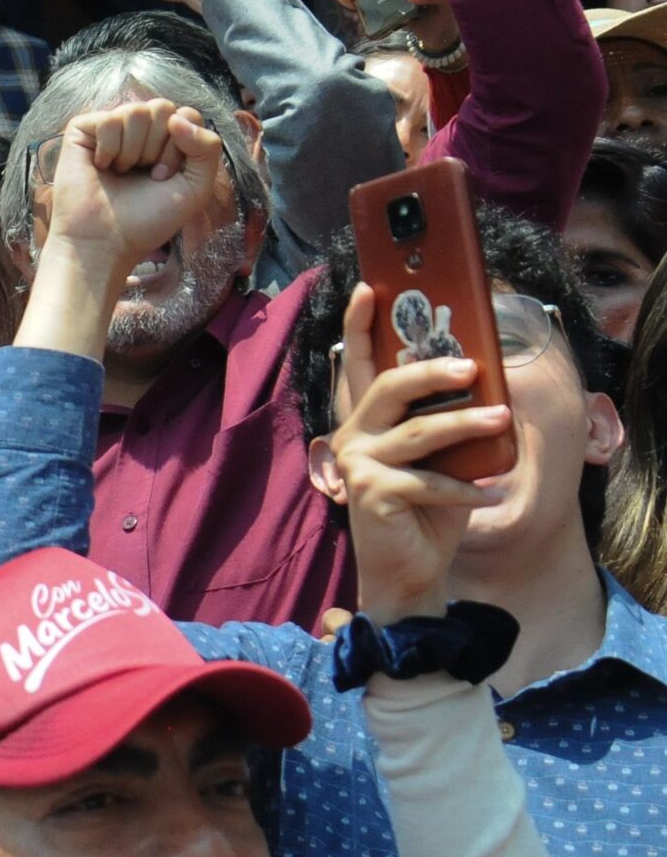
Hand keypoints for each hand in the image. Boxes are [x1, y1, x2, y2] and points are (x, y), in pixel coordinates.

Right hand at [40, 98, 223, 273]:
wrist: (105, 242)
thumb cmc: (147, 220)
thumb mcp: (196, 187)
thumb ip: (208, 147)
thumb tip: (177, 118)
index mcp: (165, 139)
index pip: (186, 114)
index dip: (181, 145)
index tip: (164, 177)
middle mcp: (138, 130)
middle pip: (162, 107)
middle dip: (157, 147)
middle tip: (143, 175)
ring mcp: (110, 128)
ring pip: (136, 111)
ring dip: (133, 151)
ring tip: (121, 172)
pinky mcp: (82, 131)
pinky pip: (108, 119)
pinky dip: (109, 148)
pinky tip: (101, 167)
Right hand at [324, 282, 501, 622]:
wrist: (408, 569)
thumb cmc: (427, 508)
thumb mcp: (440, 457)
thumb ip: (442, 423)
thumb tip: (479, 384)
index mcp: (367, 419)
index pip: (358, 364)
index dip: (360, 325)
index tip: (370, 287)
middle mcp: (355, 435)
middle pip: (388, 388)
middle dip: (432, 372)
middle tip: (472, 367)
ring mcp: (359, 464)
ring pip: (418, 433)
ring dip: (466, 425)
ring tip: (502, 418)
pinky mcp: (372, 494)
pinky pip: (429, 482)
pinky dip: (467, 489)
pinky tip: (492, 493)